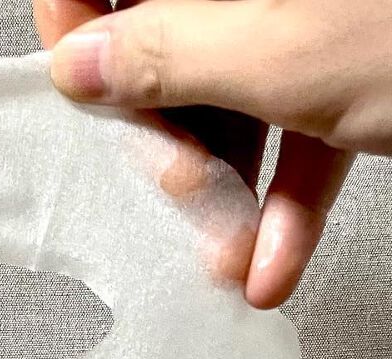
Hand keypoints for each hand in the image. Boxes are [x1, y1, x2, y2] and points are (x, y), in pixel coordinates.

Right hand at [34, 0, 388, 308]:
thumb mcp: (279, 47)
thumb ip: (169, 53)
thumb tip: (78, 65)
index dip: (77, 35)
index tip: (75, 101)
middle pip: (166, 58)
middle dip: (165, 146)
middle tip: (172, 191)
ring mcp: (303, 28)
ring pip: (231, 109)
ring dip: (222, 197)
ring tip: (224, 257)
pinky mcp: (349, 77)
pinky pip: (295, 139)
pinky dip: (281, 205)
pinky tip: (269, 265)